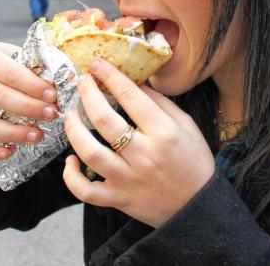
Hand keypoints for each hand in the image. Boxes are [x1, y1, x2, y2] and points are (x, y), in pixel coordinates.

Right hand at [0, 42, 58, 160]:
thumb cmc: (0, 64)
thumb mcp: (13, 56)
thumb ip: (34, 67)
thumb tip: (67, 80)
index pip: (8, 73)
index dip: (32, 85)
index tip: (53, 95)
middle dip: (28, 108)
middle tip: (52, 115)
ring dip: (13, 133)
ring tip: (38, 135)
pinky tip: (10, 152)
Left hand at [62, 60, 214, 227]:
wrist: (198, 205)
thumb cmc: (193, 161)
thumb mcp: (186, 125)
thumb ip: (160, 103)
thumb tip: (134, 82)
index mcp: (163, 133)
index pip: (131, 96)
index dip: (110, 76)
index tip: (97, 64)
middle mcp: (144, 155)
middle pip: (105, 120)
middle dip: (88, 94)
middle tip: (82, 82)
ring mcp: (129, 179)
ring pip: (90, 153)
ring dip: (74, 130)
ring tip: (70, 115)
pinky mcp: (119, 199)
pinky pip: (86, 191)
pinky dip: (72, 178)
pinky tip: (70, 161)